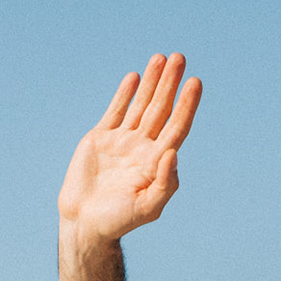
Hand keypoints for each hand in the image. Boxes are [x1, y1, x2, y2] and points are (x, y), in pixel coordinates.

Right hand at [59, 54, 202, 243]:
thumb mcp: (148, 207)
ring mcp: (122, 141)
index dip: (186, 105)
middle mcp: (143, 147)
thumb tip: (173, 154)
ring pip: (140, 105)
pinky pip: (116, 111)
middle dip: (170, 84)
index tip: (195, 83)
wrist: (85, 223)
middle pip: (161, 109)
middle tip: (180, 57)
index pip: (177, 126)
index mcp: (158, 161)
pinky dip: (125, 94)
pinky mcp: (100, 139)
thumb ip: (165, 183)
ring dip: (151, 82)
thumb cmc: (119, 221)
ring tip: (161, 58)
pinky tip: (135, 77)